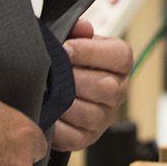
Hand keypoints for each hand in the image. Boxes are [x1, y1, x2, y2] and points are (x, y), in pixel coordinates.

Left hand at [51, 18, 131, 153]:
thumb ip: (78, 30)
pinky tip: (46, 112)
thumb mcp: (74, 39)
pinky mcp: (87, 138)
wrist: (57, 83)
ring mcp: (104, 117)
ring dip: (64, 102)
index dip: (90, 52)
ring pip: (90, 114)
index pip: (120, 57)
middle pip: (106, 87)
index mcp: (120, 63)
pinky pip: (73, 137)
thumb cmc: (68, 59)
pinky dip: (56, 127)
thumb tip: (82, 28)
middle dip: (74, 79)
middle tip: (53, 73)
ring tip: (47, 92)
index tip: (65, 48)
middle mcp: (118, 91)